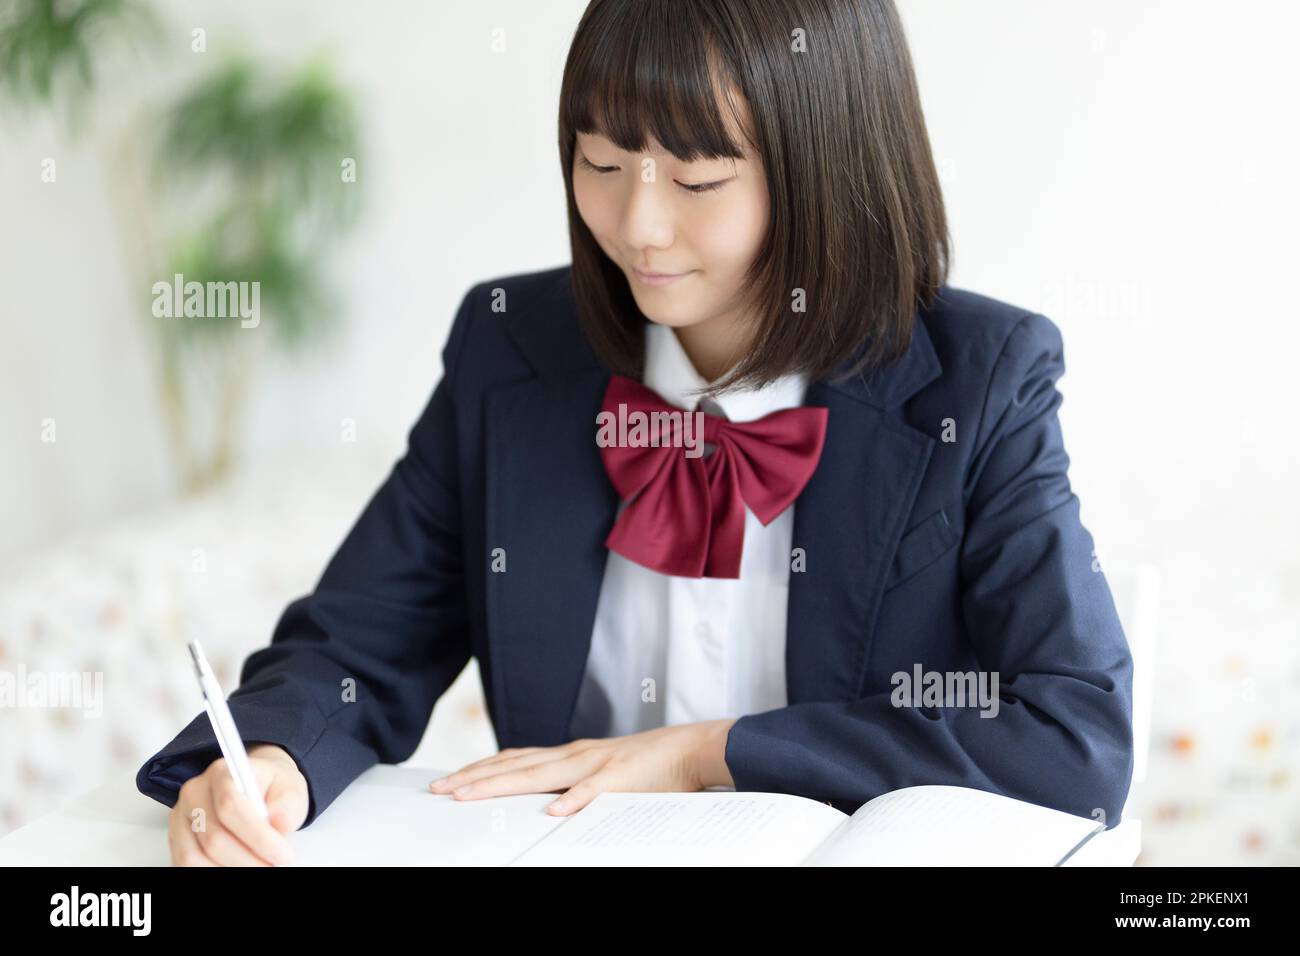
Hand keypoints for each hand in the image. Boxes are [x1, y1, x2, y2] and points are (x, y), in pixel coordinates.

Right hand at [168, 744, 307, 865]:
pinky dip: (212, 872)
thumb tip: (280, 825)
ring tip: (258, 867)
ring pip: (195, 857)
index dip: (257, 837)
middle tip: (274, 866)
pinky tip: (236, 868)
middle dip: (248, 860)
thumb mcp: (291, 789)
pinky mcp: (177, 838)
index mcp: (222, 773)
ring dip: (229, 870)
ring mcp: (181, 817)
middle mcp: (195, 793)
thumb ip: (287, 806)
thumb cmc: (271, 788)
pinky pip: (185, 864)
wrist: (257, 786)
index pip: (230, 806)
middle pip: (213, 837)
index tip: (282, 854)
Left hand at [429, 719, 736, 815]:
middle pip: (515, 767)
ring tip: (468, 795)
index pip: (515, 761)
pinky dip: (572, 800)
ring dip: (501, 785)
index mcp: (570, 755)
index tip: (449, 781)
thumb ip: (572, 782)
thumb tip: (544, 802)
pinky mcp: (620, 779)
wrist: (688, 749)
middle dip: (474, 778)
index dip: (480, 771)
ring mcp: (595, 765)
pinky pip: (593, 791)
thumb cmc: (646, 766)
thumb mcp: (601, 771)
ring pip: (540, 775)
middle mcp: (575, 755)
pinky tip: (553, 809)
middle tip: (440, 790)